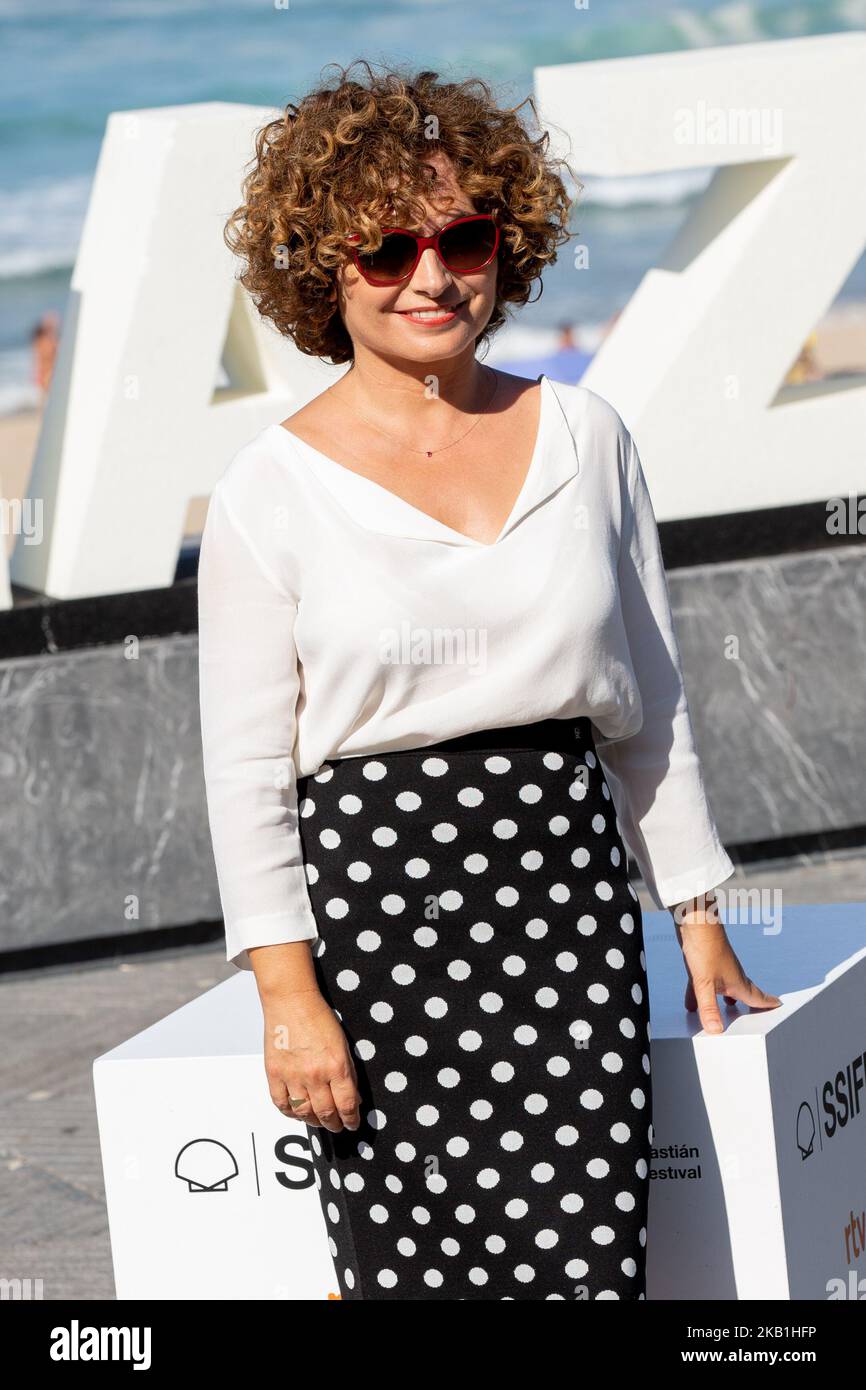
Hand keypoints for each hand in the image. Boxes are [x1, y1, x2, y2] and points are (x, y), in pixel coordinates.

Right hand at [262, 988, 361, 1132]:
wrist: (291, 1001)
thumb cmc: (319, 1017)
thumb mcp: (343, 1044)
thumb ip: (348, 1073)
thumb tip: (353, 1098)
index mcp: (337, 1065)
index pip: (347, 1105)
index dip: (351, 1119)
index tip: (352, 1124)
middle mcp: (315, 1074)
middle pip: (326, 1113)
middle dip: (334, 1124)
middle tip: (336, 1126)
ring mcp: (293, 1076)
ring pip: (304, 1113)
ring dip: (313, 1121)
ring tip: (318, 1120)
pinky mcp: (274, 1074)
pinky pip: (281, 1104)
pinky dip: (290, 1113)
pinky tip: (297, 1112)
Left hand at [672, 894, 781, 1034]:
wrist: (695, 921)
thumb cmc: (705, 949)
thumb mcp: (704, 983)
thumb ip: (709, 1008)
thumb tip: (716, 1031)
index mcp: (737, 982)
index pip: (756, 997)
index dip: (767, 1004)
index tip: (779, 1006)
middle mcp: (730, 976)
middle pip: (744, 994)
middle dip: (751, 1005)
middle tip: (760, 1013)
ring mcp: (717, 969)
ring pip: (725, 989)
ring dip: (727, 1001)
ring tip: (728, 1013)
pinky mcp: (703, 964)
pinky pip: (705, 984)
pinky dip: (701, 996)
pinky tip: (691, 1005)